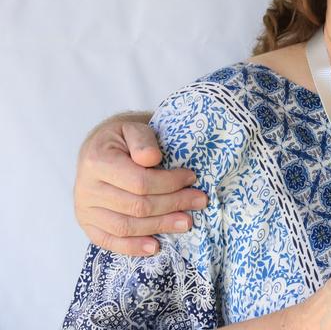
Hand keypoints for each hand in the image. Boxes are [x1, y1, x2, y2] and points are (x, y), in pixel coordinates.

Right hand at [74, 112, 208, 255]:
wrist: (99, 148)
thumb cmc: (122, 138)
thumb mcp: (132, 128)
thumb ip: (143, 140)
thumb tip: (151, 158)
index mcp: (96, 162)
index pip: (140, 181)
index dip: (170, 183)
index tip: (191, 178)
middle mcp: (86, 189)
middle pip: (136, 206)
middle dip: (173, 205)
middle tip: (199, 202)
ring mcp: (84, 209)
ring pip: (126, 226)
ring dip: (160, 227)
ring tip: (186, 222)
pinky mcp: (87, 223)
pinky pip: (109, 241)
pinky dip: (132, 247)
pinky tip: (155, 247)